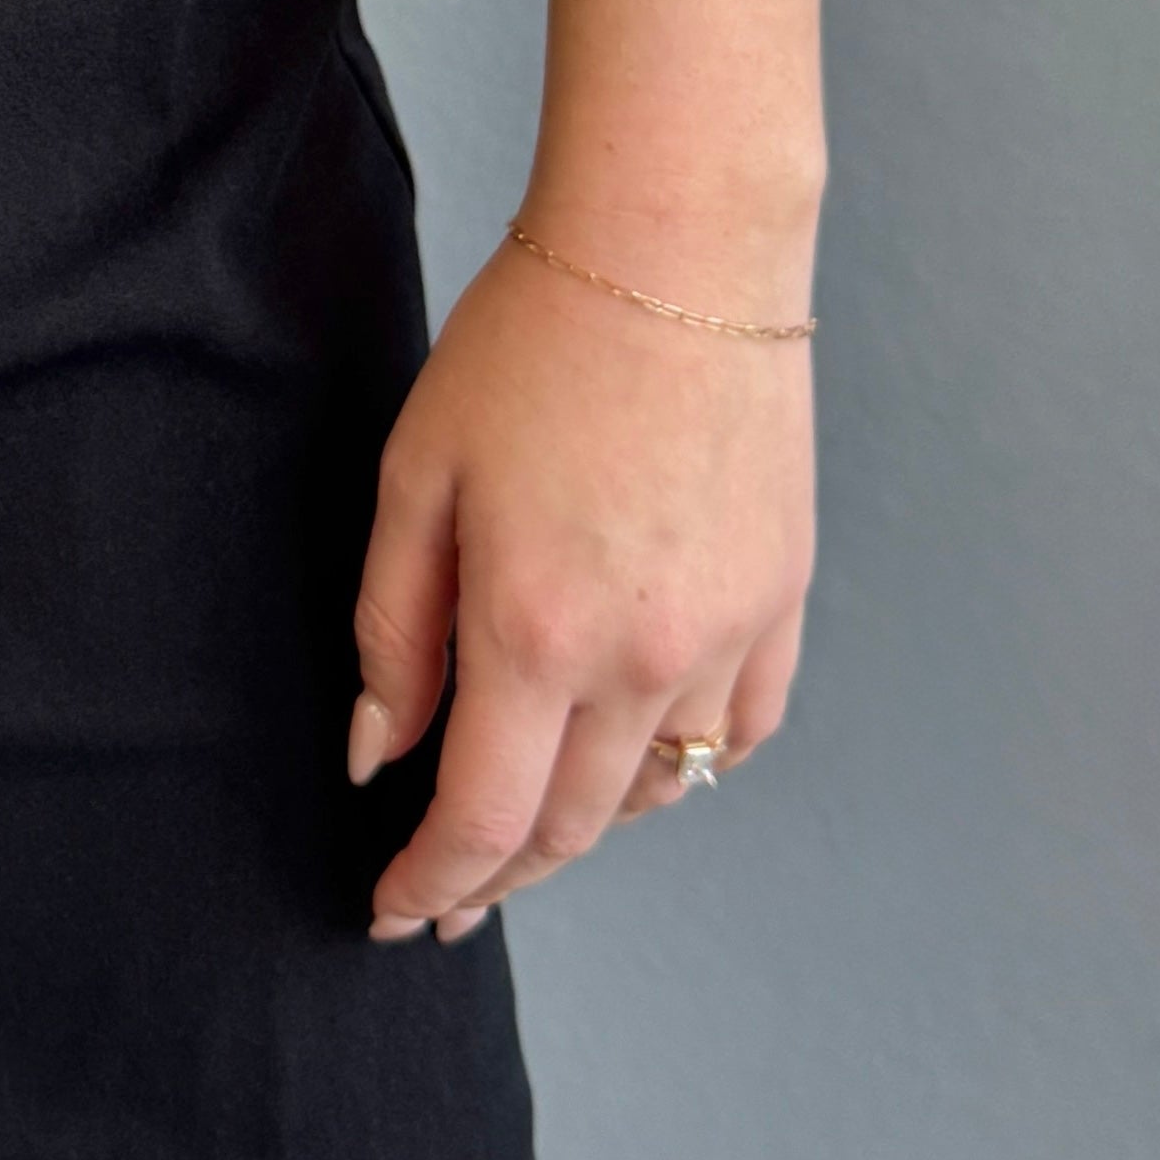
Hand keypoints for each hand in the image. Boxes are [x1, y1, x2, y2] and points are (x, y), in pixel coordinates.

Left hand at [346, 234, 811, 939]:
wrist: (679, 248)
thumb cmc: (530, 343)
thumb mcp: (418, 477)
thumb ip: (392, 631)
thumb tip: (378, 755)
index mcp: (536, 632)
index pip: (481, 818)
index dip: (431, 881)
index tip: (392, 911)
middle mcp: (645, 657)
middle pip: (572, 827)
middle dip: (499, 874)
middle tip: (446, 893)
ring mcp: (728, 634)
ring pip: (659, 791)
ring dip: (588, 826)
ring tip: (528, 826)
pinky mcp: (782, 599)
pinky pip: (739, 730)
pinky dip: (683, 763)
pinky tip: (637, 755)